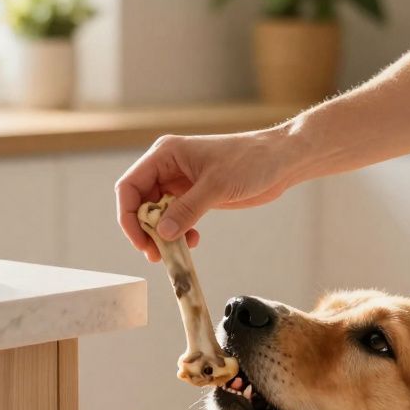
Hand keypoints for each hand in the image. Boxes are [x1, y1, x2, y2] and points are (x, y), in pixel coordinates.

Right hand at [115, 127, 298, 261]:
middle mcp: (167, 167)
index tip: (140, 241)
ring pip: (157, 214)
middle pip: (139, 203)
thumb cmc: (251, 160)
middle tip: (156, 254)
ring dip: (162, 235)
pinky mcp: (195, 196)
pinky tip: (193, 241)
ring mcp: (180, 182)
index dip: (128, 216)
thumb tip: (162, 233)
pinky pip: (176, 218)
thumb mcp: (216, 186)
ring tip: (174, 253)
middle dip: (145, 230)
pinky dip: (179, 233)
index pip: (130, 186)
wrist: (280, 160)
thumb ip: (187, 210)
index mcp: (165, 154)